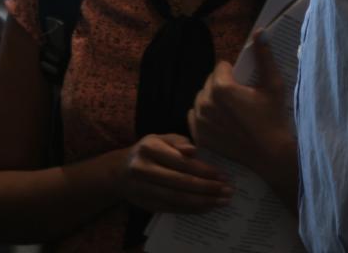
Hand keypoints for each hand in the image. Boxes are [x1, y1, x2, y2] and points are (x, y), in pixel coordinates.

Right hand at [115, 133, 232, 214]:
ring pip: (177, 199)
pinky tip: (207, 207)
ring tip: (222, 201)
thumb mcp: (159, 138)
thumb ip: (177, 141)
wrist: (119, 172)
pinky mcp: (147, 204)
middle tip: (228, 191)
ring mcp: (143, 189)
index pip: (181, 162)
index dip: (203, 170)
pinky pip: (173, 209)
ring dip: (203, 202)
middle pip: (180, 183)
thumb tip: (194, 150)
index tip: (223, 175)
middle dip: (207, 188)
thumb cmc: (147, 151)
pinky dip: (192, 209)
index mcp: (149, 148)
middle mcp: (143, 169)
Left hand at [190, 41, 294, 176]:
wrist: (271, 154)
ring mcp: (200, 121)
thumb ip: (264, 56)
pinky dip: (204, 117)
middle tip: (240, 98)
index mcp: (221, 87)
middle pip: (210, 82)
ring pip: (202, 99)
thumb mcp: (273, 84)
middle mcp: (205, 103)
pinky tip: (221, 122)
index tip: (245, 84)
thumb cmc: (273, 118)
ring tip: (230, 110)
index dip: (234, 73)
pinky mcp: (199, 136)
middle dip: (222, 85)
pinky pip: (195, 117)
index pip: (221, 67)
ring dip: (212, 101)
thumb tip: (259, 31)